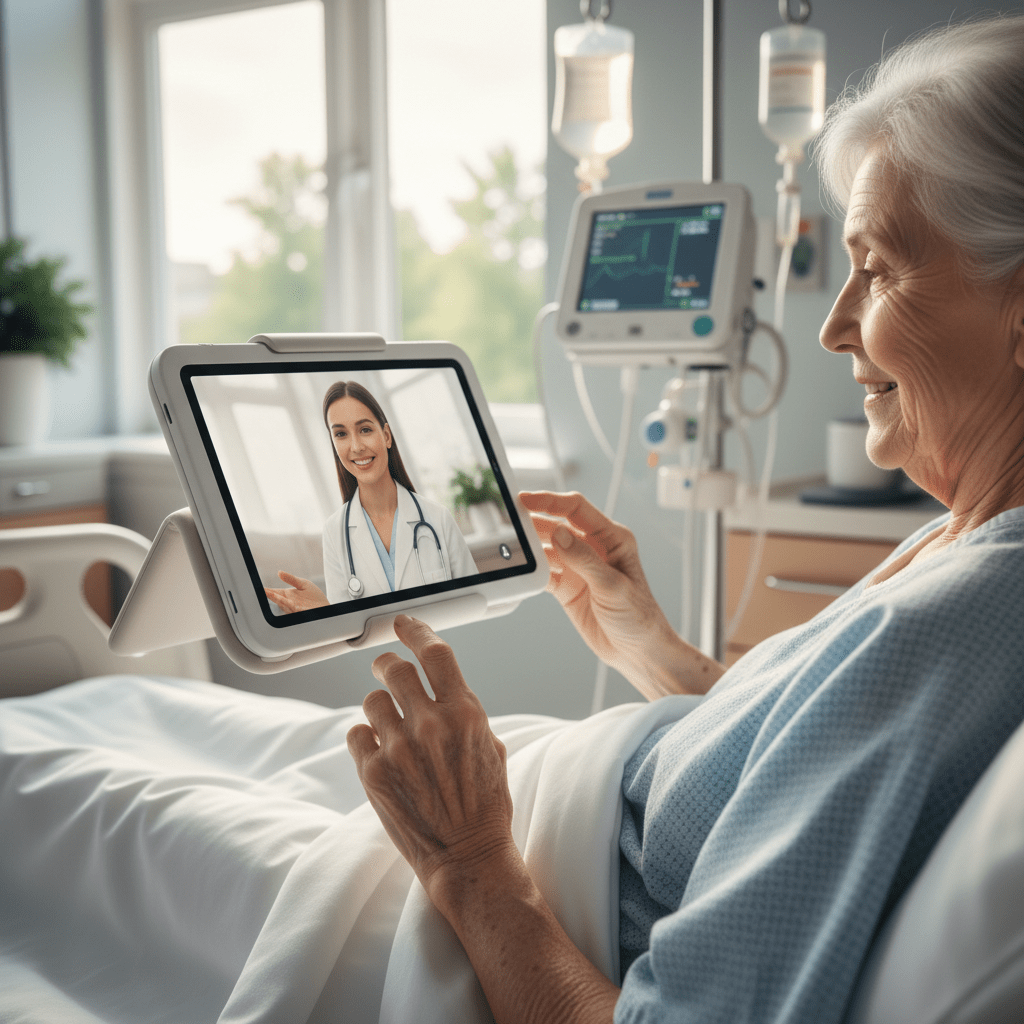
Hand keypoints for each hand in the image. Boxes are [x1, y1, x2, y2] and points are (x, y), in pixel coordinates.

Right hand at [264, 571, 328, 612]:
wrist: (325, 606)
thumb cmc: (314, 597)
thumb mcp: (303, 584)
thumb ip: (291, 579)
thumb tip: (279, 572)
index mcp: (288, 595)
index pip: (275, 592)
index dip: (267, 590)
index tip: (259, 588)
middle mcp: (289, 601)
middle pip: (276, 598)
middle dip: (268, 594)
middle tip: (260, 590)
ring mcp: (294, 607)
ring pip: (282, 603)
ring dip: (275, 598)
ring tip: (268, 593)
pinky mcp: (300, 610)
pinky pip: (291, 607)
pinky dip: (285, 602)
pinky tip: (281, 599)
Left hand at [347, 616, 516, 907]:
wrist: (468, 857)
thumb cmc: (485, 806)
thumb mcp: (490, 748)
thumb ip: (465, 713)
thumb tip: (443, 690)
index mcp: (465, 713)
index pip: (435, 653)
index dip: (416, 631)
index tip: (403, 623)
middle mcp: (430, 724)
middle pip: (396, 669)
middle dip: (388, 665)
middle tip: (387, 670)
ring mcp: (399, 748)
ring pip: (372, 700)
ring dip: (380, 707)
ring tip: (392, 726)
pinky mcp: (374, 773)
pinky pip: (357, 733)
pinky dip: (367, 738)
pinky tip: (382, 752)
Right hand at [519, 490, 722, 696]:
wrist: (637, 652)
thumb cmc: (639, 616)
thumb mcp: (613, 586)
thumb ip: (584, 560)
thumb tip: (558, 534)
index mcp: (612, 538)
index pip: (576, 509)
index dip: (550, 501)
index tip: (526, 499)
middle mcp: (594, 548)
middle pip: (557, 525)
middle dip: (533, 522)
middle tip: (509, 521)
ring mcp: (578, 567)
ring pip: (546, 547)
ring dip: (529, 546)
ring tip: (510, 546)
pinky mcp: (567, 586)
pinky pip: (543, 572)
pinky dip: (530, 570)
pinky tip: (520, 570)